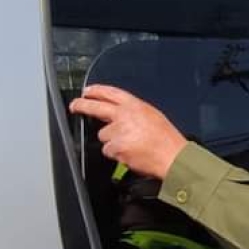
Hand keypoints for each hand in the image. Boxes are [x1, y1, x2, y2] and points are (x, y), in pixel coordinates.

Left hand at [68, 85, 187, 180]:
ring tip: (130, 145)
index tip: (87, 91)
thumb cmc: (167, 140)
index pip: (110, 93)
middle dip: (82, 105)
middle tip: (75, 106)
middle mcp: (124, 115)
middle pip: (96, 107)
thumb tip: (118, 115)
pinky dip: (116, 154)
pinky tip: (130, 154)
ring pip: (104, 135)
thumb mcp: (153, 116)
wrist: (173, 157)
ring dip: (112, 141)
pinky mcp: (116, 147)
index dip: (97, 90)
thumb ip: (134, 113)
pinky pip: (108, 150)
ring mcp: (119, 131)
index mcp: (135, 106)